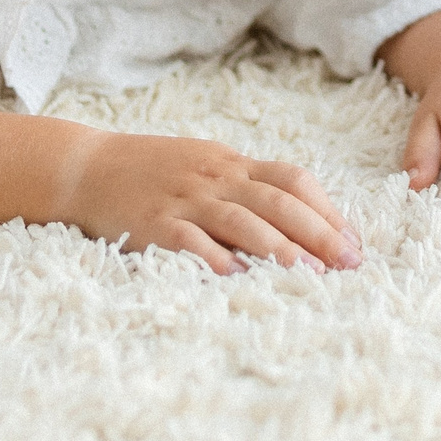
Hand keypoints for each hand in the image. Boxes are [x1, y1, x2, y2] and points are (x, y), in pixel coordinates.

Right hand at [56, 131, 361, 272]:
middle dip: (318, 232)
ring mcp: (183, 200)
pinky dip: (214, 259)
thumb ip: (246, 186)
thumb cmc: (152, 171)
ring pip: (241, 221)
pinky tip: (238, 277)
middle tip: (349, 263)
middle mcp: (214, 178)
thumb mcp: (205, 165)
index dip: (328, 209)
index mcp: (231, 163)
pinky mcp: (152, 224)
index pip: (293, 180)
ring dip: (278, 248)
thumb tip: (300, 217)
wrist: (85, 167)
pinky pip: (189, 241)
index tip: (355, 241)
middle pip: (277, 202)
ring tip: (309, 274)